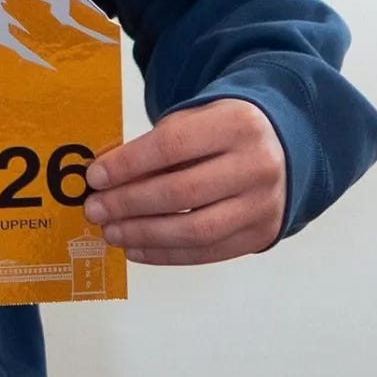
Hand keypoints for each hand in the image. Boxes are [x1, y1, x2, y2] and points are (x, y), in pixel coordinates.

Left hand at [82, 98, 286, 264]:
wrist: (282, 148)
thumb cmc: (221, 132)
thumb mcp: (195, 121)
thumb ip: (156, 146)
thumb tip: (105, 180)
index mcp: (235, 124)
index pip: (172, 146)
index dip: (129, 164)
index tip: (94, 177)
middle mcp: (256, 165)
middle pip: (182, 192)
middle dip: (129, 204)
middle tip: (95, 210)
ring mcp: (263, 205)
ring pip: (196, 230)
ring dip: (144, 235)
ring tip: (111, 233)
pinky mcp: (261, 235)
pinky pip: (208, 252)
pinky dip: (167, 254)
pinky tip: (136, 249)